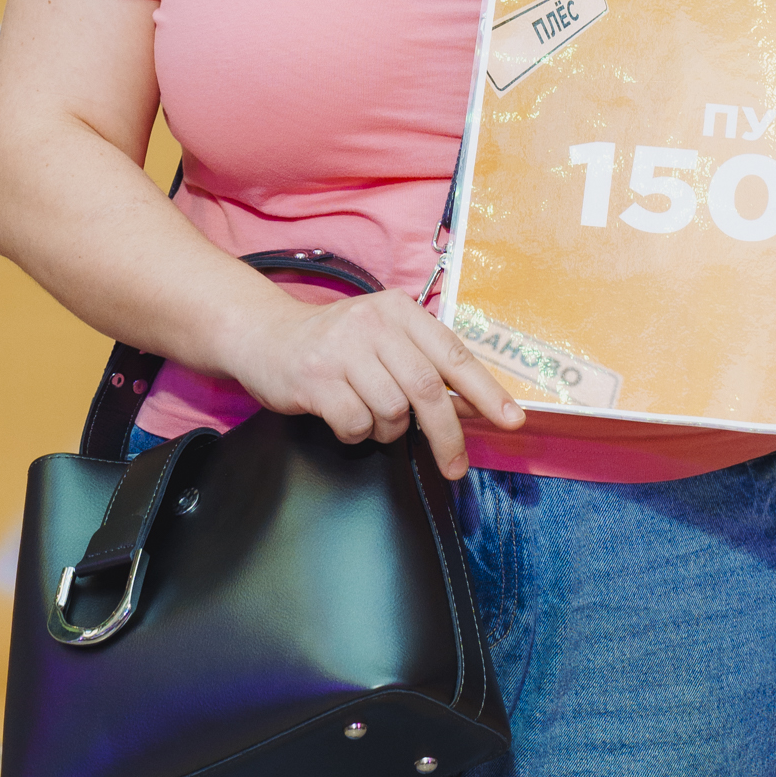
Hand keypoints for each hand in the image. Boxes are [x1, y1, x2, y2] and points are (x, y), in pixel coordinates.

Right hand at [231, 288, 522, 480]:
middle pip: (427, 389)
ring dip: (389, 430)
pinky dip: (357, 433)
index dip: (486, 390)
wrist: (264, 336)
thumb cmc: (335, 344)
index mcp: (399, 310)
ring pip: (392, 411)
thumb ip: (424, 362)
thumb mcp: (383, 337)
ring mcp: (342, 350)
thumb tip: (472, 406)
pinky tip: (344, 418)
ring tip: (372, 418)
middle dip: (447, 434)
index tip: (511, 420)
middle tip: (455, 465)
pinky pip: (356, 424)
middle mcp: (373, 324)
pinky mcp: (315, 378)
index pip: (453, 353)